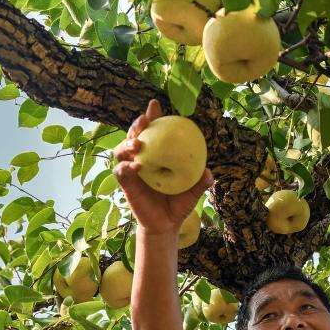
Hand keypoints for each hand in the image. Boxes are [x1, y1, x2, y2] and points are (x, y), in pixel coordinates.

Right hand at [113, 99, 212, 234]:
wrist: (167, 224)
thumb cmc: (179, 203)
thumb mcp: (193, 191)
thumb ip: (201, 181)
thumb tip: (208, 172)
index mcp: (158, 154)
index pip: (153, 131)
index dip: (152, 116)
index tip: (154, 105)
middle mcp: (142, 158)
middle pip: (134, 135)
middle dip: (137, 124)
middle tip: (144, 121)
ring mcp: (132, 170)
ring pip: (121, 150)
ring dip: (128, 143)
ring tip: (138, 144)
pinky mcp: (126, 184)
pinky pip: (121, 171)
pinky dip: (126, 167)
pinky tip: (137, 166)